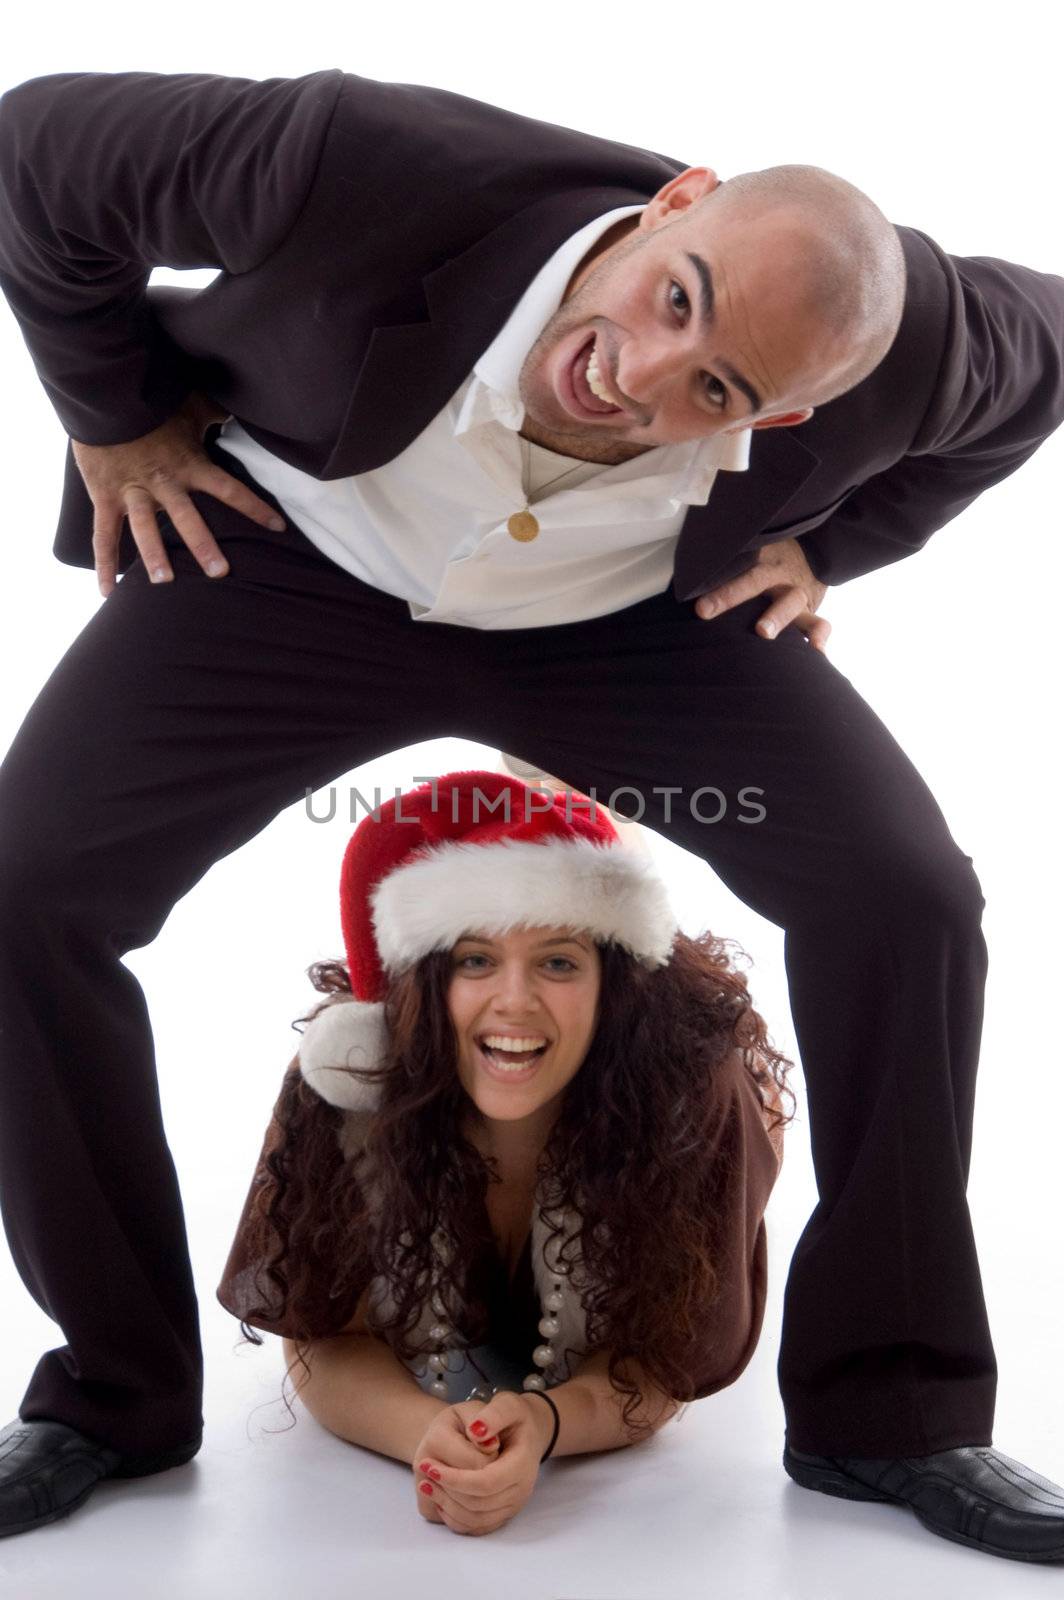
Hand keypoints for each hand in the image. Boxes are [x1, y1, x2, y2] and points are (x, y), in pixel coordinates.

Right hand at [71, 390, 285, 598]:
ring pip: (145, 530)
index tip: (278, 527)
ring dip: (155, 556)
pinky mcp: (105, 496)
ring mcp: (133, 492)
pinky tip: (109, 592)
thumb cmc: (152, 398)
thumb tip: (242, 409)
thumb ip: (216, 413)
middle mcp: (164, 483)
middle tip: (219, 572)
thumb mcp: (191, 403)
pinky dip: (105, 564)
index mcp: (189, 464)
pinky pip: (104, 535)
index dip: (255, 508)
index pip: (230, 489)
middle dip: (203, 546)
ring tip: (165, 581)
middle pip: (188, 519)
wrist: (104, 393)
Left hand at [413, 1391, 550, 1535]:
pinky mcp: (503, 1514)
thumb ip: (494, 1415)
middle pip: (478, 1503)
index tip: (428, 1464)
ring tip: (425, 1484)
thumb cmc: (515, 1417)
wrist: (528, 1434)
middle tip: (422, 1470)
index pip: (486, 1482)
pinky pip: (477, 1526)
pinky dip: (455, 1517)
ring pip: (476, 1519)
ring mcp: (512, 1505)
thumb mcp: (508, 1404)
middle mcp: (521, 1490)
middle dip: (446, 1490)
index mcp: (522, 1464)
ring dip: (446, 1504)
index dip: (455, 1478)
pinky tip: (440, 1499)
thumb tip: (477, 1431)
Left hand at [694, 536, 831, 652]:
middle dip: (730, 595)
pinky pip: (820, 623)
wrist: (816, 555)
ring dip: (777, 617)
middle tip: (704, 610)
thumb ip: (727, 561)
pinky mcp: (811, 611)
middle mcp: (776, 574)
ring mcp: (796, 593)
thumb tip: (685, 570)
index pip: (731, 561)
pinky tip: (814, 651)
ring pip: (790, 602)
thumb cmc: (770, 560)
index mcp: (757, 557)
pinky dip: (818, 636)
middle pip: (753, 581)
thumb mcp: (754, 551)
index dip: (708, 572)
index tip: (686, 589)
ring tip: (763, 632)